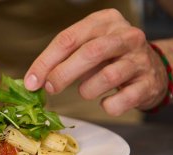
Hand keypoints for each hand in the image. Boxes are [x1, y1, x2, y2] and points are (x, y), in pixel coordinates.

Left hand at [24, 9, 167, 115]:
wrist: (151, 70)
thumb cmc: (109, 58)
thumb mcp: (86, 48)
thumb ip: (62, 59)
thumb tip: (34, 81)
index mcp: (104, 22)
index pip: (68, 39)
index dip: (45, 62)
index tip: (31, 82)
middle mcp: (125, 36)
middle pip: (90, 53)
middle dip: (63, 74)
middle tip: (50, 88)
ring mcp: (140, 59)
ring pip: (107, 77)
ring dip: (87, 90)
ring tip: (86, 90)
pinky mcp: (148, 83)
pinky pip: (122, 100)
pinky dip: (108, 105)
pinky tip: (106, 101)